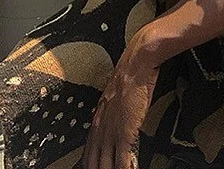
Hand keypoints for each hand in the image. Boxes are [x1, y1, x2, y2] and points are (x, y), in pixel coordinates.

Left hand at [81, 28, 163, 168]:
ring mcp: (111, 133)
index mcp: (97, 119)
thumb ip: (113, 109)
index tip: (92, 168)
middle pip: (93, 162)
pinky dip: (125, 168)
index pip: (88, 151)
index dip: (90, 163)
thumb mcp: (115, 94)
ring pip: (105, 165)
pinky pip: (122, 161)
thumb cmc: (128, 74)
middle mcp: (100, 129)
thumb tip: (119, 115)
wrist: (136, 64)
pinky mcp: (124, 134)